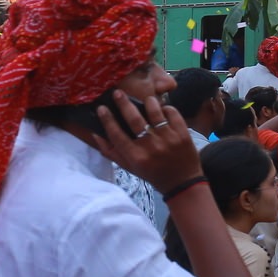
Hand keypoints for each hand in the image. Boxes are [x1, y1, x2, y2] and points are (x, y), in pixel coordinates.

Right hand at [84, 91, 201, 193]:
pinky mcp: (182, 134)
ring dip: (149, 102)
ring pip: (155, 112)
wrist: (183, 183)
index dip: (107, 119)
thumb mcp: (129, 167)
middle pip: (133, 119)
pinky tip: (163, 110)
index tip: (101, 108)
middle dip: (123, 103)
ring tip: (146, 99)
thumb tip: (95, 134)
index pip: (116, 134)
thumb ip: (111, 152)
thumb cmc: (152, 174)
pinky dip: (166, 108)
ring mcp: (168, 139)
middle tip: (117, 92)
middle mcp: (151, 146)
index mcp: (136, 156)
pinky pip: (172, 113)